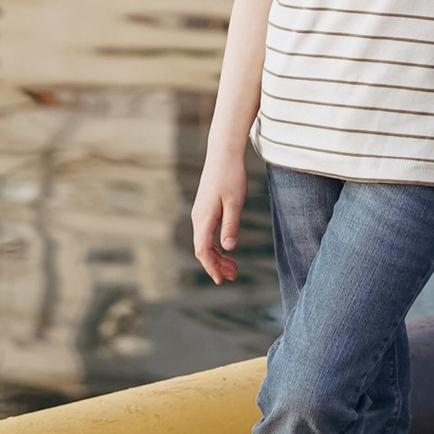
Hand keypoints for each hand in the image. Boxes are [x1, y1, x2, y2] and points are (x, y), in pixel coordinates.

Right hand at [191, 144, 246, 279]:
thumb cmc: (230, 175)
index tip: (221, 280)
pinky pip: (207, 233)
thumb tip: (228, 248)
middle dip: (217, 265)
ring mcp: (200, 213)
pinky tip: (227, 248)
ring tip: (234, 267)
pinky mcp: (205, 209)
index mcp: (203, 218)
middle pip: (203, 249)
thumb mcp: (235, 201)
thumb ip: (231, 224)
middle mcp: (198, 218)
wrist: (223, 153)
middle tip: (234, 275)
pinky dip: (217, 245)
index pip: (203, 250)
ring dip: (218, 256)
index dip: (211, 267)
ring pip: (205, 242)